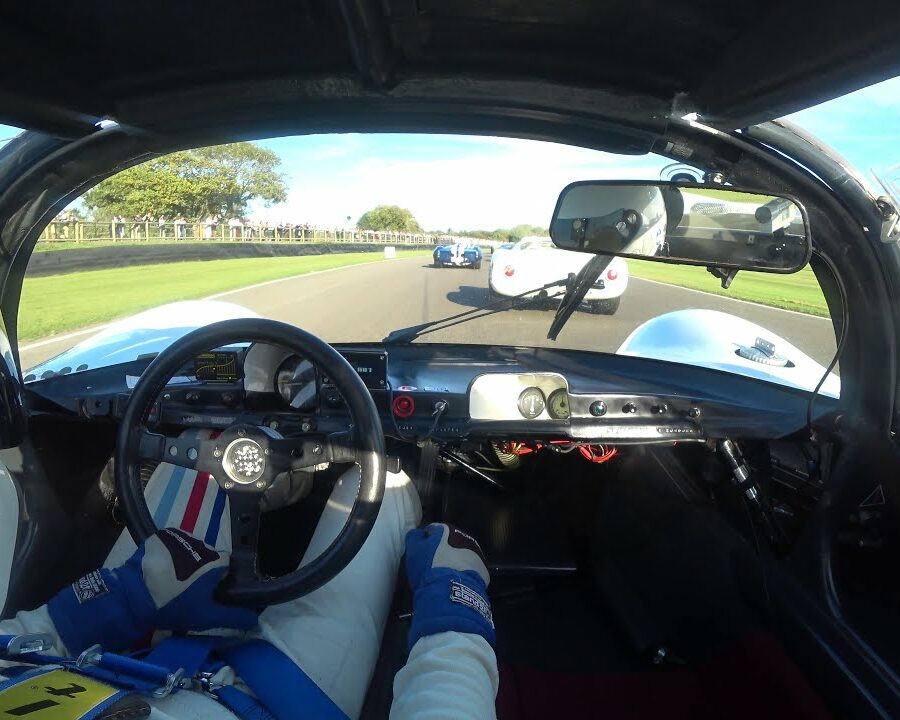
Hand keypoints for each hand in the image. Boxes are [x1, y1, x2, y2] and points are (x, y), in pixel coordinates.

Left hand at [49, 528, 257, 654]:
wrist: (132, 594)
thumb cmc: (173, 605)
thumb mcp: (205, 617)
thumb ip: (233, 618)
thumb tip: (256, 620)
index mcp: (217, 561)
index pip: (225, 569)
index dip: (216, 583)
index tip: (205, 596)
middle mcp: (203, 543)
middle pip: (207, 559)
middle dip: (200, 572)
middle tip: (185, 592)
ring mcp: (181, 537)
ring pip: (189, 552)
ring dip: (183, 564)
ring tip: (169, 582)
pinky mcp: (162, 535)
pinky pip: (172, 545)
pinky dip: (169, 555)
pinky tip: (159, 570)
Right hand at [404, 523, 494, 649]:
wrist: (451, 592)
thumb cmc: (428, 569)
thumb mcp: (413, 551)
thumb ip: (414, 538)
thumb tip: (417, 534)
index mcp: (446, 530)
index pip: (434, 529)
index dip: (426, 540)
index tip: (422, 551)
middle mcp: (463, 538)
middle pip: (451, 542)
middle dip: (444, 550)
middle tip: (434, 564)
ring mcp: (476, 554)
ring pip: (463, 555)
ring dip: (456, 562)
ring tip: (446, 576)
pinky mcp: (482, 571)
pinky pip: (471, 570)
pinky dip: (465, 574)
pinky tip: (457, 583)